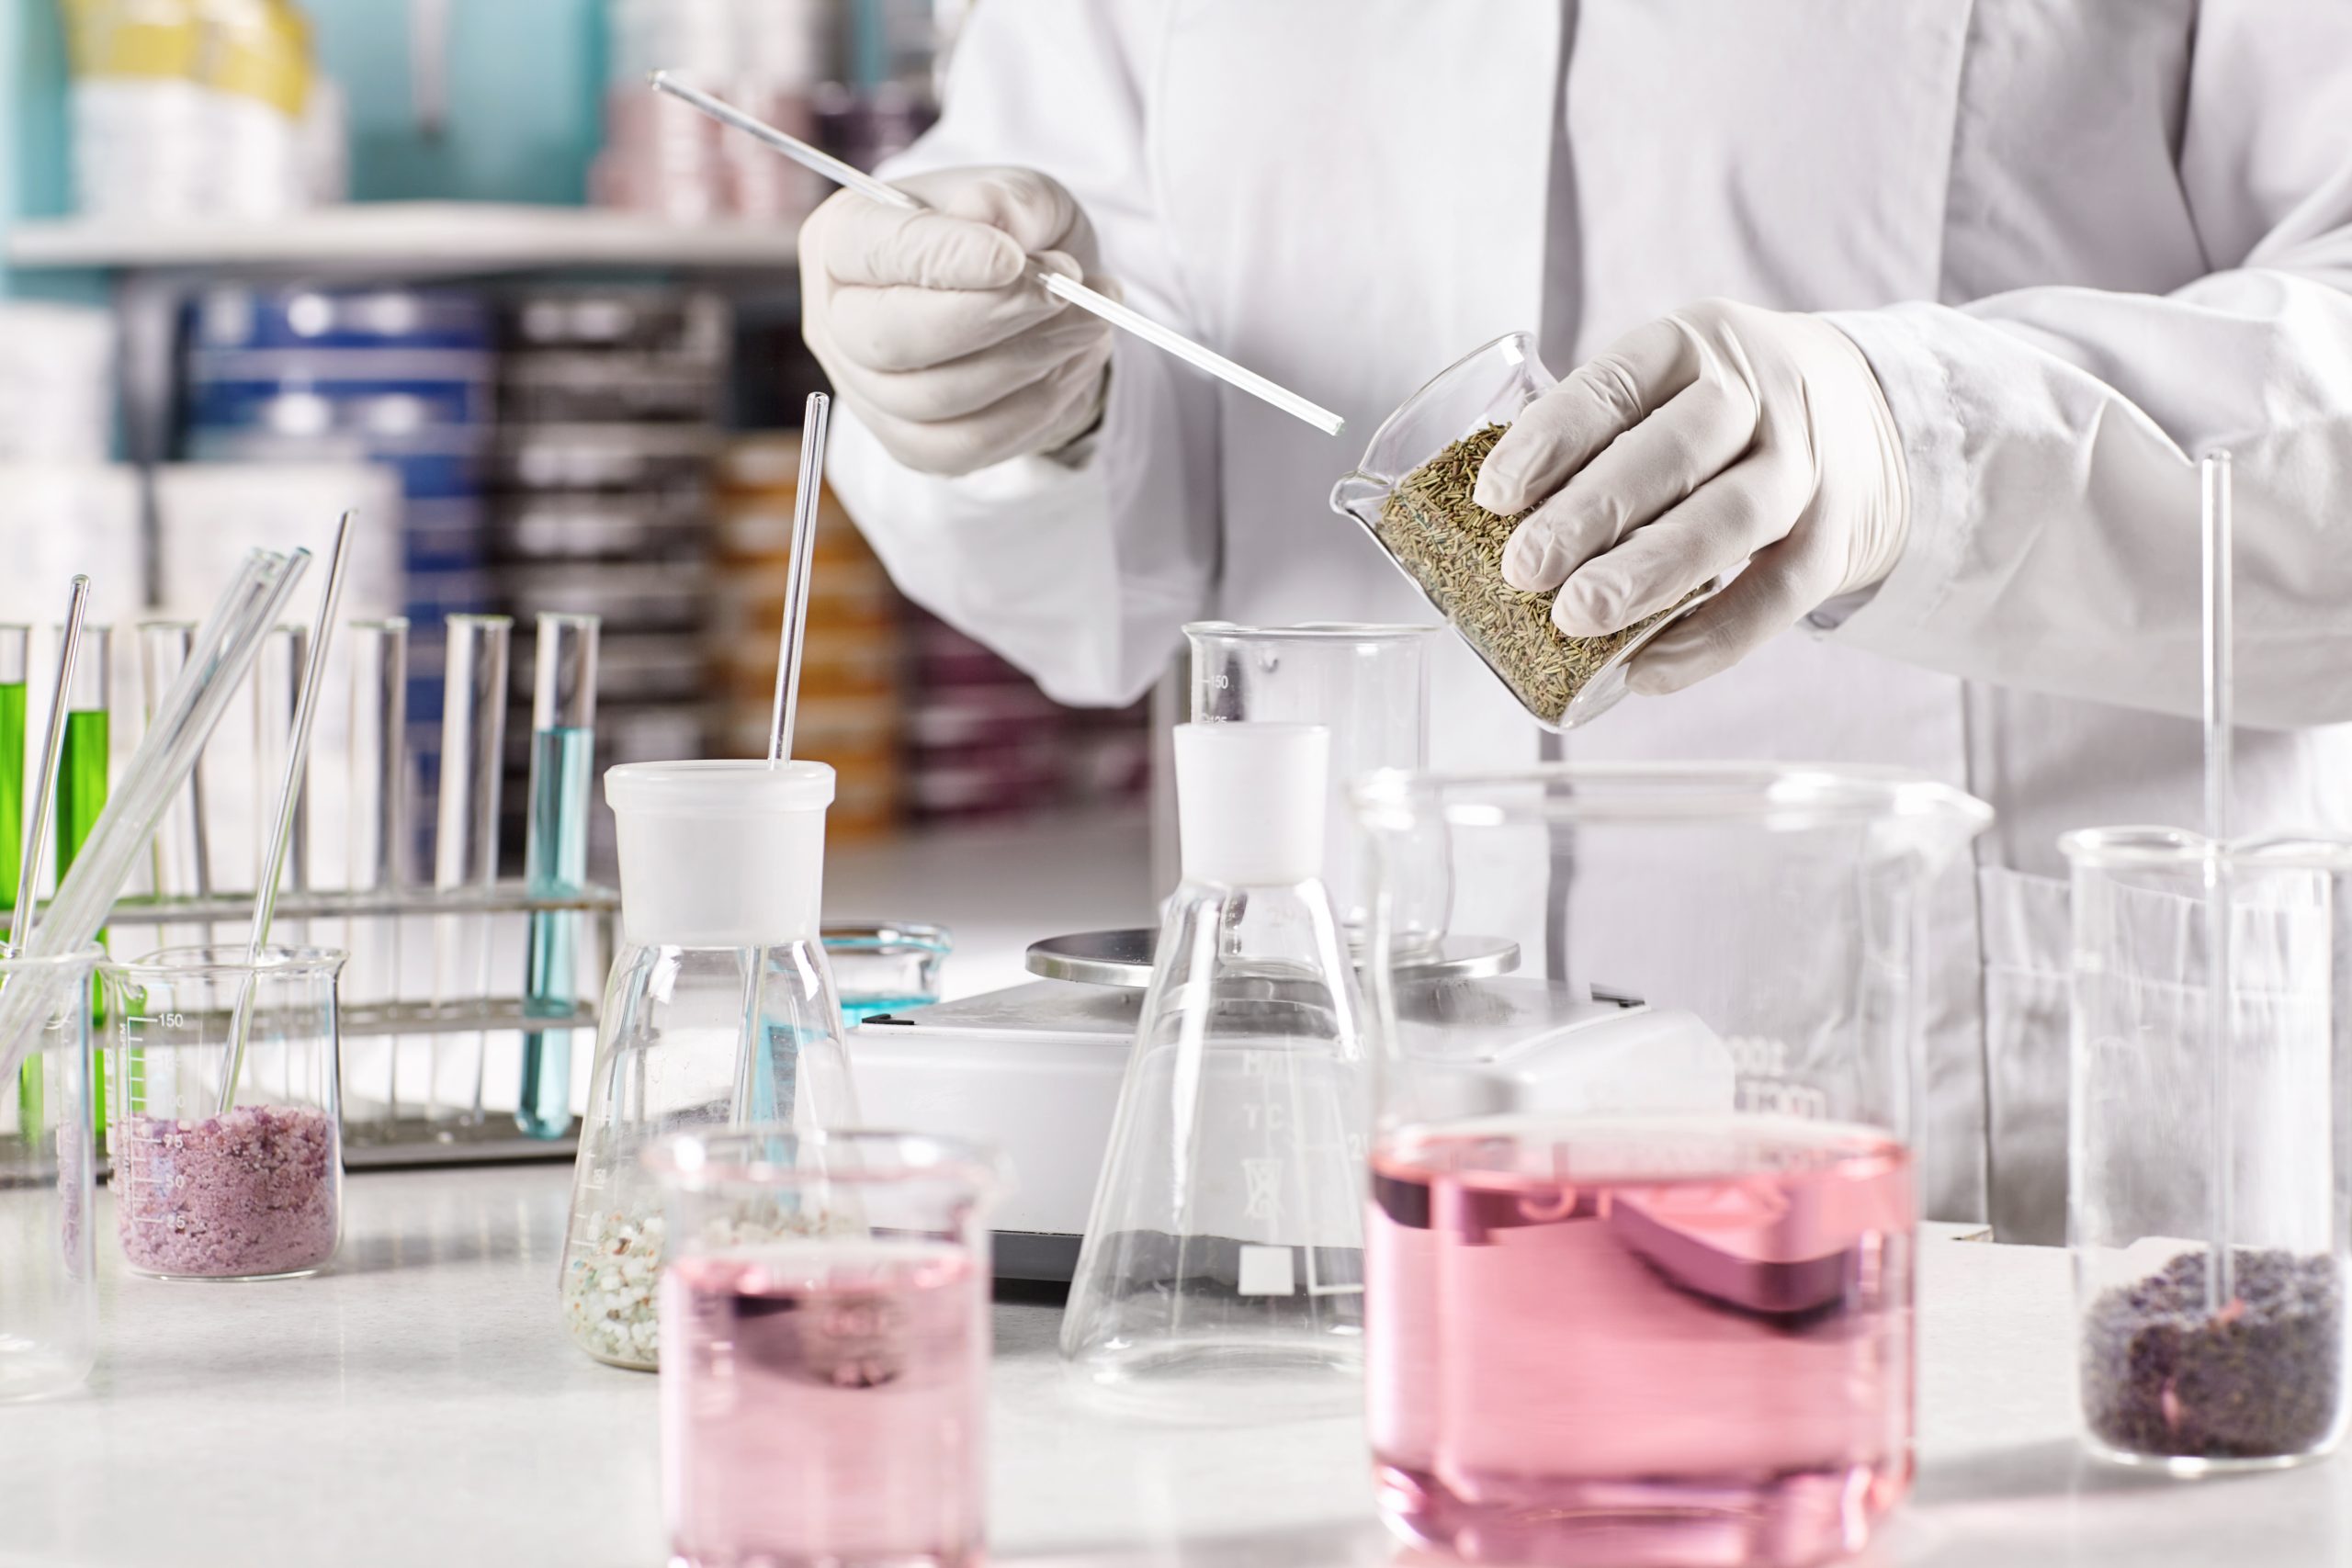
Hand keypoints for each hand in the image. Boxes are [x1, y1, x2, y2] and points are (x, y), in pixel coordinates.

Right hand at [799, 166, 1115, 476]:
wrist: (1034, 303)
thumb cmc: (1014, 238)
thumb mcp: (1023, 195)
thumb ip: (1008, 198)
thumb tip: (987, 216)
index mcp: (843, 238)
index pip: (877, 251)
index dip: (944, 258)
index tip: (1013, 259)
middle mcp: (835, 320)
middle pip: (891, 338)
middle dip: (990, 317)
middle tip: (1067, 290)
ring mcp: (866, 391)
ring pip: (937, 398)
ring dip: (1030, 360)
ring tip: (1092, 319)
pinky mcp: (908, 443)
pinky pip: (968, 444)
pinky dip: (1033, 408)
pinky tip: (1072, 364)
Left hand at [1473, 298, 1908, 694]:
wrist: (1860, 415)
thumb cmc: (1712, 419)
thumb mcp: (1663, 390)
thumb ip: (1593, 443)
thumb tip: (1483, 530)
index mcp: (1691, 345)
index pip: (1615, 384)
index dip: (1552, 439)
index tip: (1494, 497)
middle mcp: (1757, 393)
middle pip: (1676, 449)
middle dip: (1594, 511)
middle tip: (1524, 569)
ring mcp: (1805, 463)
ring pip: (1732, 516)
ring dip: (1650, 570)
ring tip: (1578, 617)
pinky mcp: (1836, 534)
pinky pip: (1779, 592)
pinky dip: (1714, 638)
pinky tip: (1647, 670)